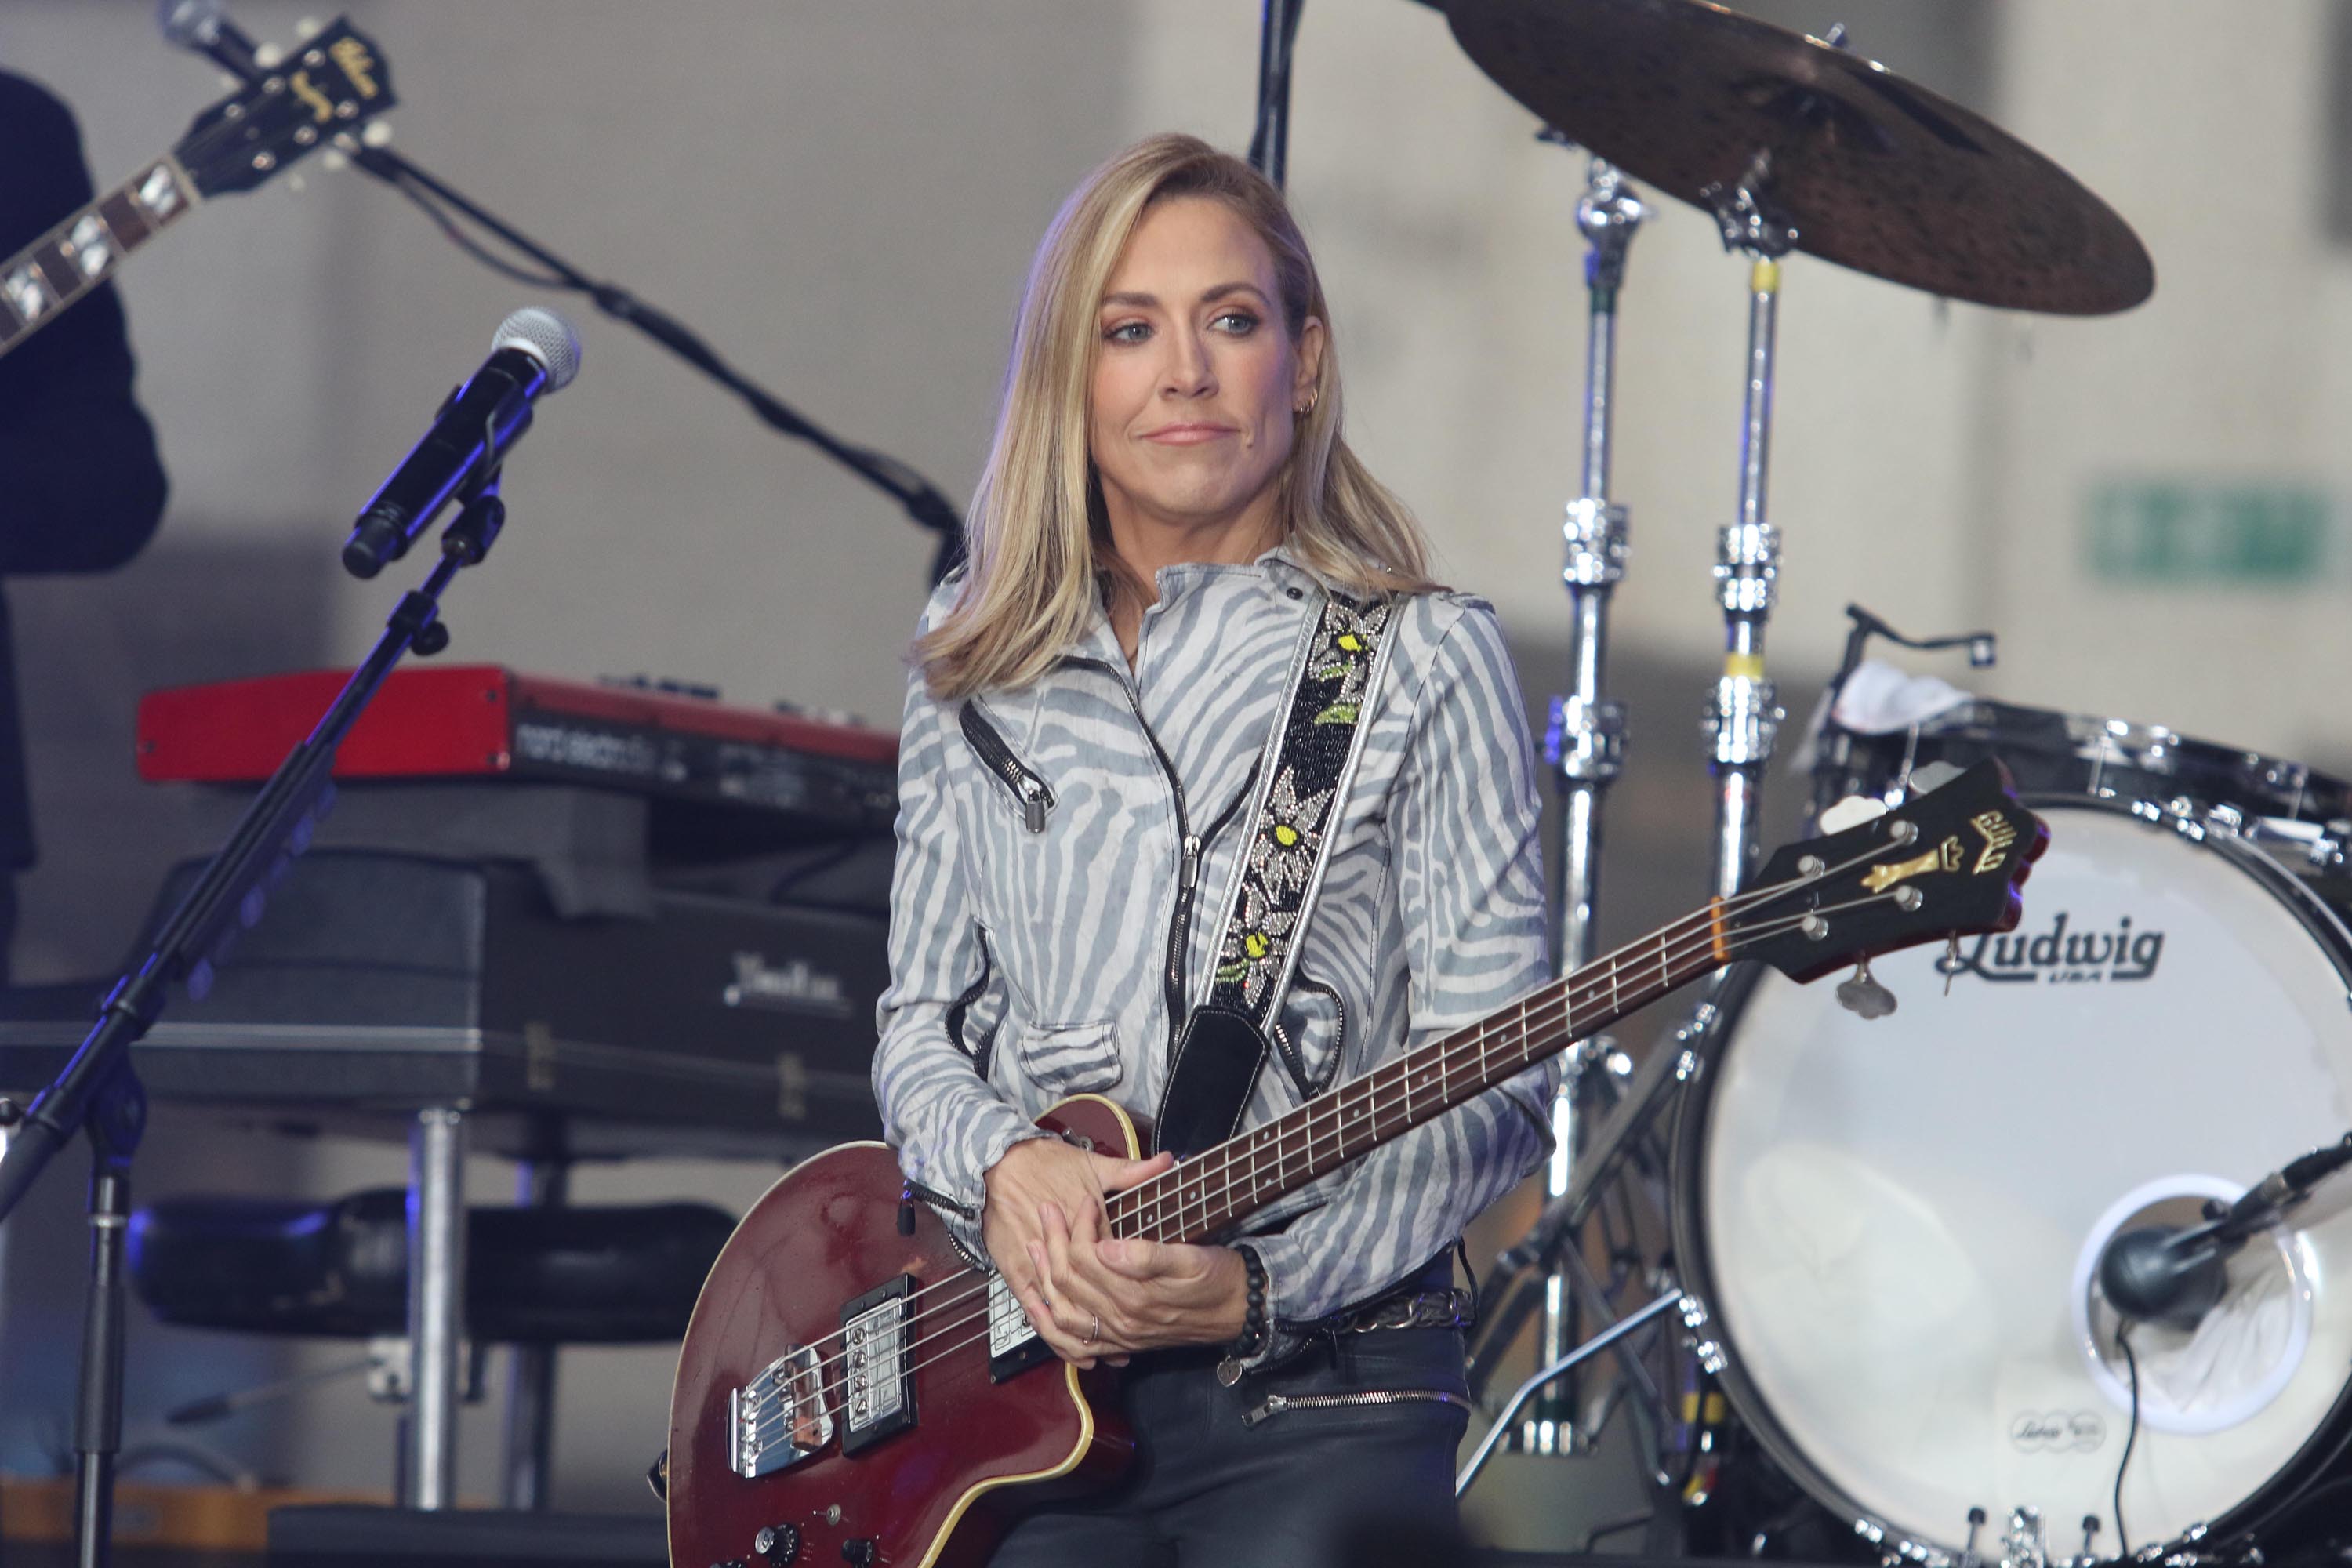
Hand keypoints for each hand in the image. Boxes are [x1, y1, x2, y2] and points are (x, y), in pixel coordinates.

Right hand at [982, 1136, 1170, 1358]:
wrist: (996, 1165)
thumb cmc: (1044, 1162)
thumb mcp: (1092, 1164)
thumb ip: (1131, 1170)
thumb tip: (1167, 1162)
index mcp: (1086, 1229)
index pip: (1117, 1263)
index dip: (1137, 1280)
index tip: (1161, 1297)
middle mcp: (1063, 1256)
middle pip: (1094, 1294)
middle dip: (1119, 1316)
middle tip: (1145, 1332)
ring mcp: (1038, 1270)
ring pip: (1068, 1315)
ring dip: (1092, 1337)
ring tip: (1119, 1351)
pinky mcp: (1018, 1277)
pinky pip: (1039, 1316)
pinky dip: (1060, 1338)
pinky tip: (1080, 1353)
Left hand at [1025, 1198, 1249, 1367]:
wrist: (1239, 1311)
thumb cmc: (1218, 1279)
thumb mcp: (1191, 1259)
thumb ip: (1147, 1256)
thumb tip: (1108, 1248)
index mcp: (1135, 1296)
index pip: (1086, 1258)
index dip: (1079, 1225)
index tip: (1087, 1199)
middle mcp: (1122, 1321)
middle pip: (1067, 1281)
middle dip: (1052, 1241)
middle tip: (1048, 1210)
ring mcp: (1120, 1336)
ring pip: (1063, 1313)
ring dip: (1044, 1278)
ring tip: (1035, 1247)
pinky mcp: (1122, 1342)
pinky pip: (1075, 1340)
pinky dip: (1053, 1322)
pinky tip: (1044, 1303)